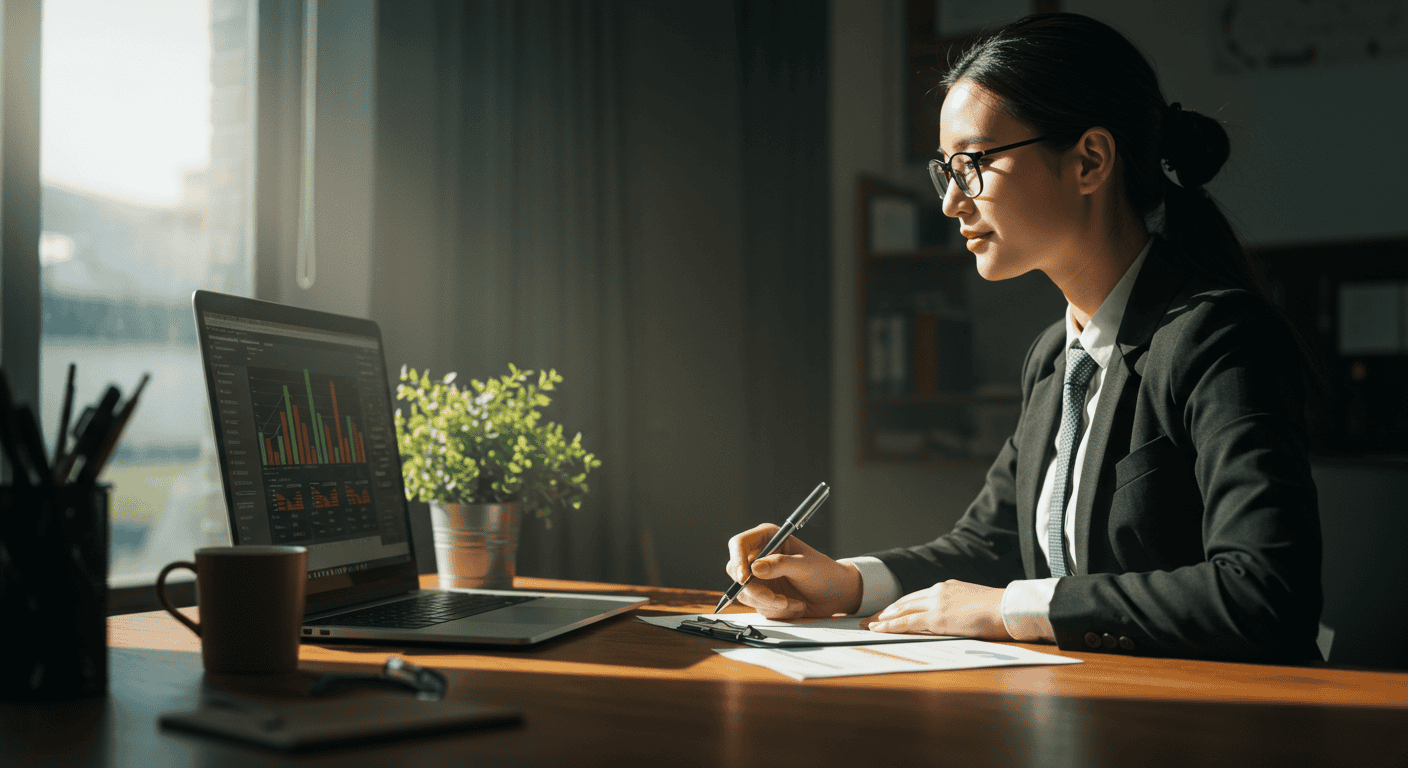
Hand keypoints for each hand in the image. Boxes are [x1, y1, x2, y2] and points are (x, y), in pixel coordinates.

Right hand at [725, 524, 861, 618]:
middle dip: (756, 590)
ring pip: (746, 594)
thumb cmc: (824, 572)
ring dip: (770, 603)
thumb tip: (755, 568)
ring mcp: (760, 578)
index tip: (745, 578)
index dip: (737, 560)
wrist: (835, 595)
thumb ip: (780, 564)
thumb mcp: (805, 565)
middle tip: (777, 599)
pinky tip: (795, 605)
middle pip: (736, 572)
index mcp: (768, 538)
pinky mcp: (763, 596)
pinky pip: (758, 607)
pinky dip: (777, 610)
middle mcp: (760, 557)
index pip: (739, 544)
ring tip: (793, 603)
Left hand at [862, 580, 1011, 639]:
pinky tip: (877, 629)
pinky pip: (906, 622)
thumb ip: (960, 608)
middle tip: (869, 619)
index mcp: (947, 587)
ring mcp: (936, 603)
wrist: (1007, 608)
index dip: (900, 605)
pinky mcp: (936, 618)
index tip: (888, 612)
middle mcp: (938, 591)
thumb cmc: (998, 610)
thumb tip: (956, 618)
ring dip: (882, 619)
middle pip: (904, 602)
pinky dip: (889, 626)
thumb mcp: (974, 604)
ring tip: (867, 625)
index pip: (917, 597)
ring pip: (901, 611)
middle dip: (886, 612)